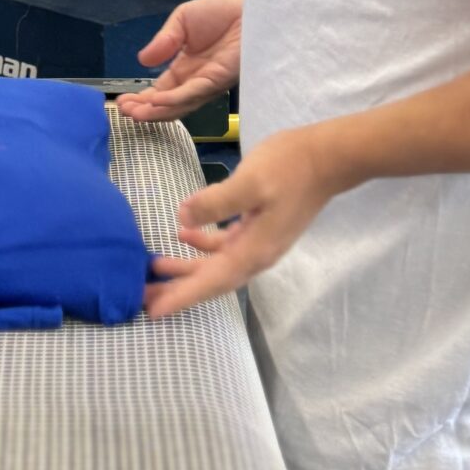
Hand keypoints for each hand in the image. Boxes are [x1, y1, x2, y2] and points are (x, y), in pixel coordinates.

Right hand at [117, 0, 242, 121]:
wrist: (249, 8)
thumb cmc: (221, 12)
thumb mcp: (182, 20)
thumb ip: (164, 41)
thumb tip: (142, 60)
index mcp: (186, 67)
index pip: (161, 90)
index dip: (142, 98)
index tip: (122, 101)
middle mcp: (195, 80)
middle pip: (167, 104)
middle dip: (145, 110)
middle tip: (123, 111)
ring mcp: (207, 83)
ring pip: (179, 105)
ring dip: (156, 110)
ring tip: (134, 112)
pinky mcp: (218, 80)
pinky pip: (193, 93)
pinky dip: (174, 99)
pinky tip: (156, 100)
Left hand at [143, 127, 338, 317]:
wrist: (327, 158)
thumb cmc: (289, 167)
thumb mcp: (249, 181)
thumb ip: (215, 202)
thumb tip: (181, 218)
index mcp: (253, 251)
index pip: (210, 281)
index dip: (181, 296)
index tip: (152, 311)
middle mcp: (256, 255)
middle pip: (211, 280)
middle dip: (177, 287)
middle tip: (143, 295)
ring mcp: (260, 243)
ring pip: (216, 264)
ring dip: (187, 267)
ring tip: (156, 266)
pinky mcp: (261, 228)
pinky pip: (226, 247)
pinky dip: (203, 246)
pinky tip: (185, 234)